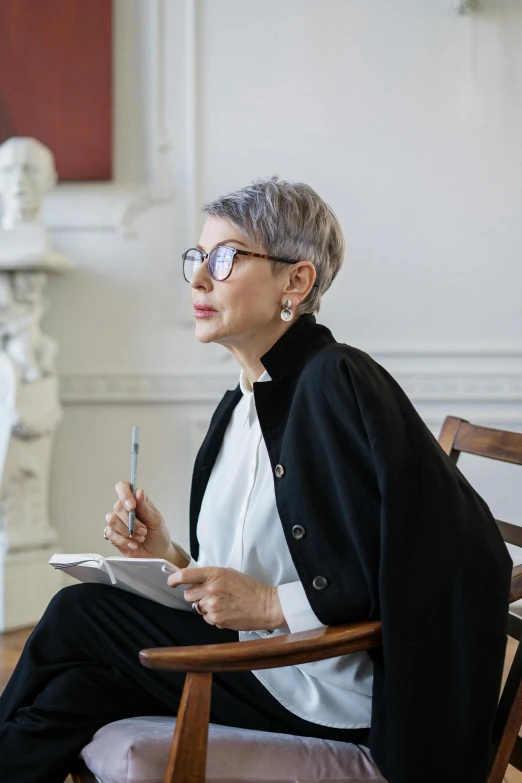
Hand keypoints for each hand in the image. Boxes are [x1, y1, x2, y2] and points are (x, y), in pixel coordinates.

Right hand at [104, 482, 188, 566]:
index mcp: (136, 501)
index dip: (124, 494)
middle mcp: (125, 510)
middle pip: (117, 506)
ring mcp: (118, 522)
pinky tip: (133, 544)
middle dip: (131, 521)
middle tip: (144, 530)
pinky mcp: (113, 535)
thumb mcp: (156, 521)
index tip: (132, 506)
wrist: (157, 554)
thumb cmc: (158, 535)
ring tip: (140, 538)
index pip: (123, 487)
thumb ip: (146, 507)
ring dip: (127, 531)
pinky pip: (110, 534)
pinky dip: (123, 540)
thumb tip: (139, 492)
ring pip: (112, 520)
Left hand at [167, 566, 284, 630]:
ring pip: (197, 607)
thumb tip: (195, 579)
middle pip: (188, 595)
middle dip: (195, 595)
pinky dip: (212, 616)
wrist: (265, 605)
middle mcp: (211, 589)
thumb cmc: (249, 588)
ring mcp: (213, 606)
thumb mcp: (229, 573)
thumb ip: (211, 576)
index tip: (171, 581)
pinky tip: (225, 611)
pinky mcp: (216, 620)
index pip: (185, 575)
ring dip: (205, 606)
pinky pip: (206, 618)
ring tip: (222, 603)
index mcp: (215, 574)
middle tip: (208, 594)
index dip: (174, 579)